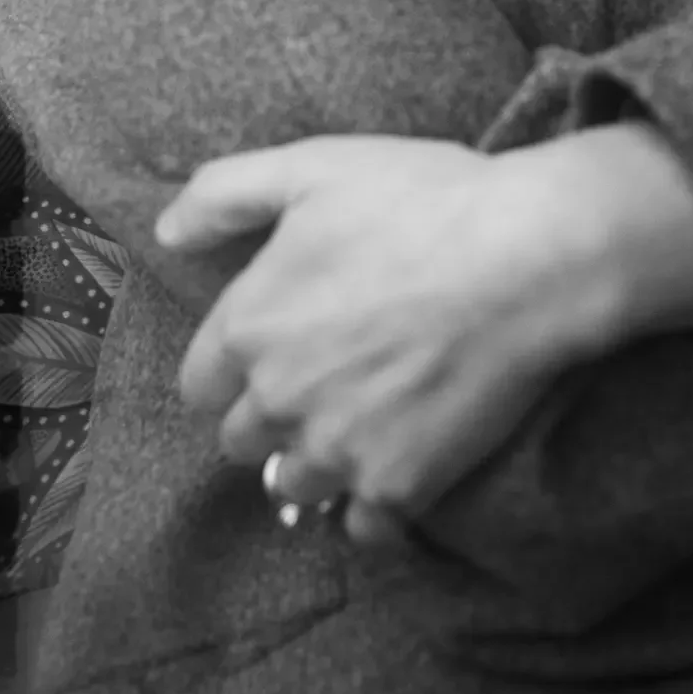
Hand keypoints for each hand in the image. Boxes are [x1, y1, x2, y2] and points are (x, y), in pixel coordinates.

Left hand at [156, 125, 692, 546]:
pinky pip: (361, 526)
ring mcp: (338, 450)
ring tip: (354, 425)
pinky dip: (372, 504)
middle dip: (270, 413)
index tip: (270, 347)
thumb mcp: (311, 167)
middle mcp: (279, 399)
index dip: (232, 365)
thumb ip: (223, 196)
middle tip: (320, 378)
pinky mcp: (400, 486)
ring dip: (315, 459)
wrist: (527, 255)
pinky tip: (396, 463)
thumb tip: (165, 232)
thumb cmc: (420, 199)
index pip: (201, 384)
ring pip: (295, 484)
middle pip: (242, 440)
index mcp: (249, 326)